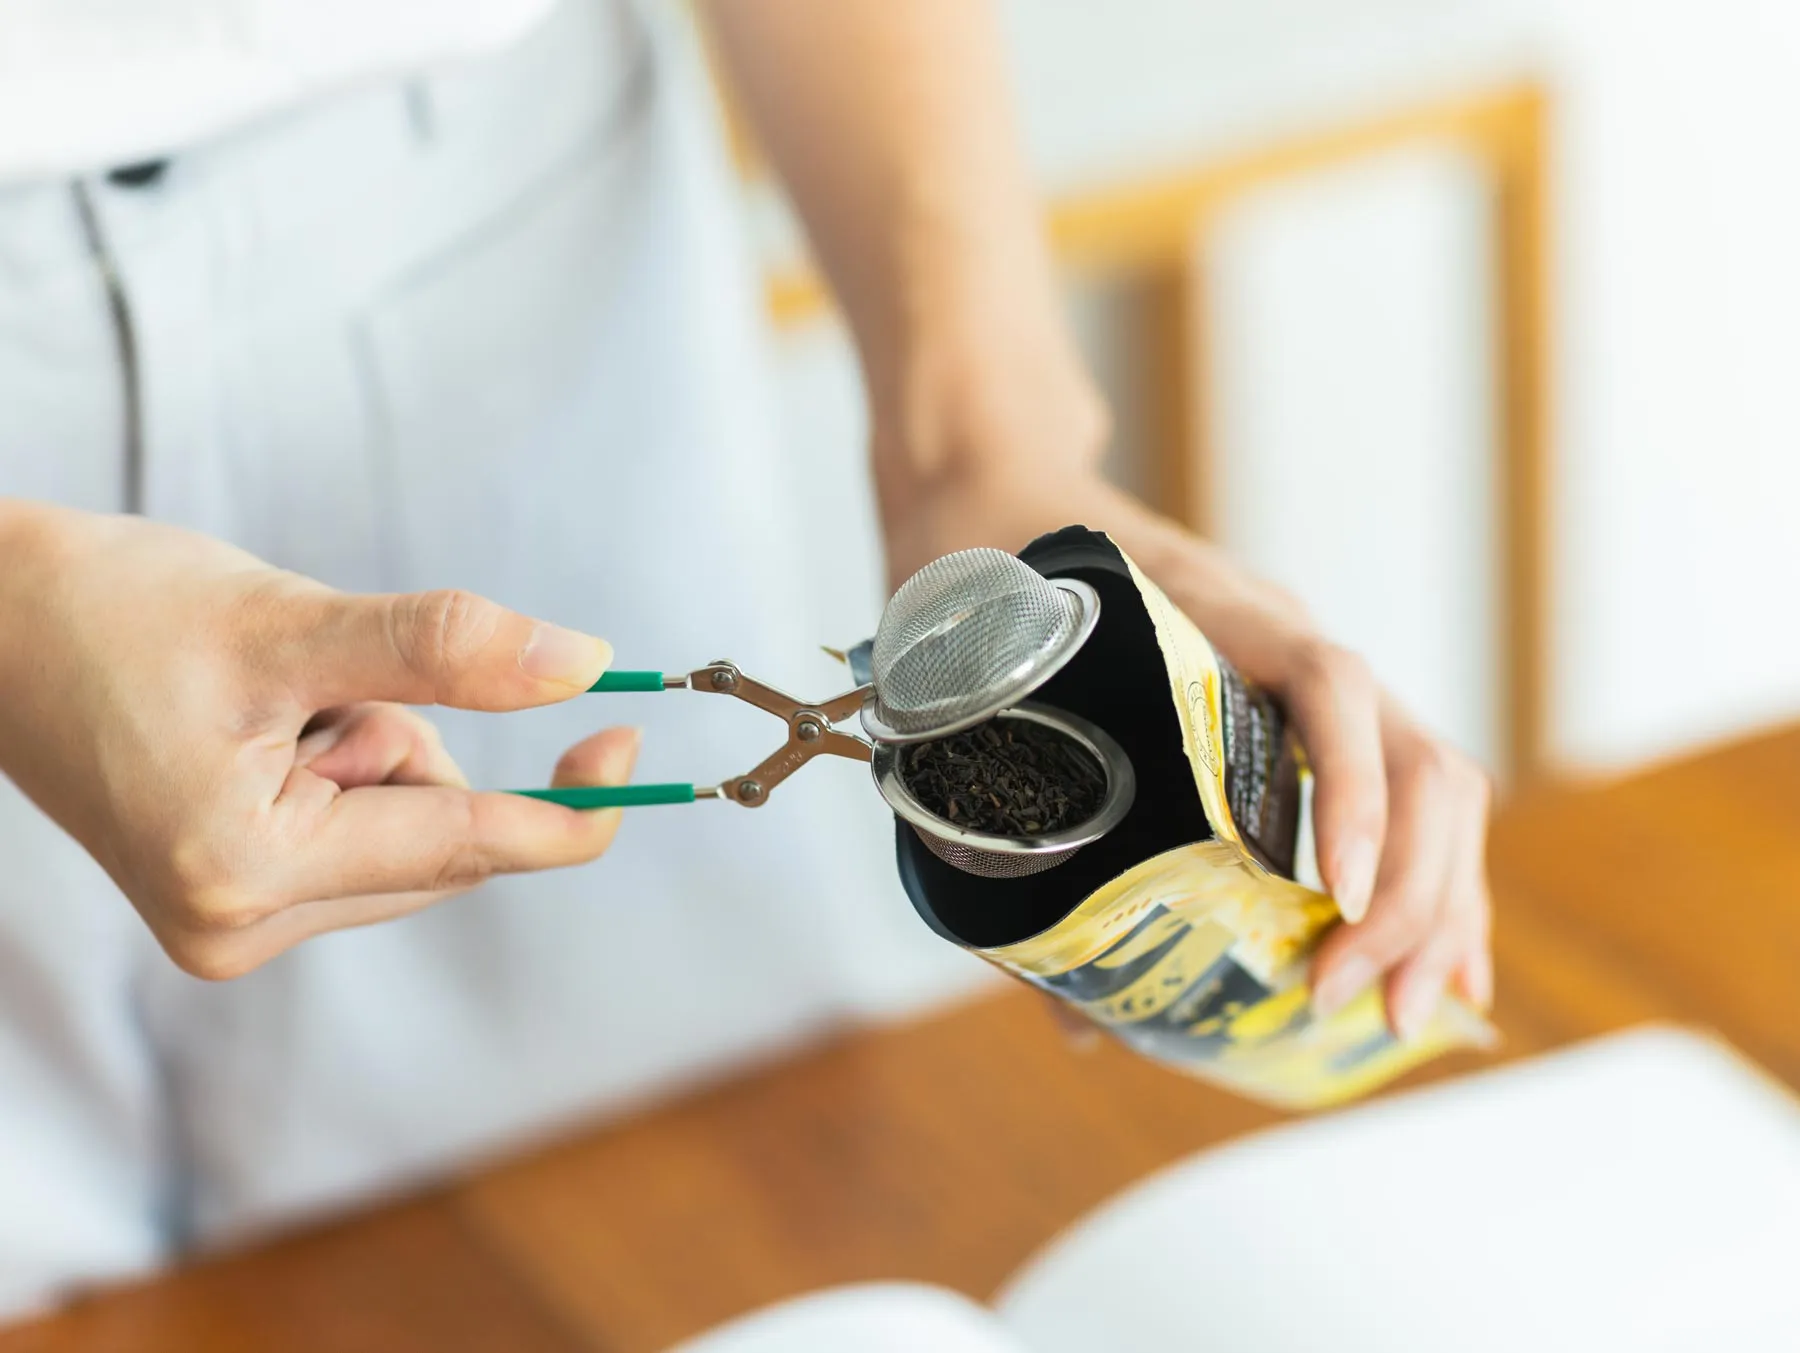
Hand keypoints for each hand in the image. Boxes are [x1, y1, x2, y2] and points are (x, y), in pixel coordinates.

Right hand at [0, 501, 636, 979]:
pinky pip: (361, 829)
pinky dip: (347, 762)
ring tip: (268, 696)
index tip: (634, 744)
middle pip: (442, 842)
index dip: (569, 803)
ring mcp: (233, 919)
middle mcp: (239, 925)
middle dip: (416, 743)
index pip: (466, 846)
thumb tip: (584, 666)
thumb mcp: (290, 619)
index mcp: (245, 873)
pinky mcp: (231, 892)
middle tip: (323, 678)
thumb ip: (445, 647)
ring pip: (407, 831)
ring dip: (378, 745)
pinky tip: (260, 722)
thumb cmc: (107, 609)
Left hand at [884, 467, 1493, 1039]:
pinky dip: (1434, 882)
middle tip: (1348, 1003)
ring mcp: (1313, 673)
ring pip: (1434, 780)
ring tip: (1403, 1013)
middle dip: (1408, 895)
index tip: (1336, 898)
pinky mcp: (1316, 711)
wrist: (999, 490)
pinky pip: (1410, 793)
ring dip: (1436, 902)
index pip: (1325, 681)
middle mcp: (1288, 638)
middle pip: (1412, 752)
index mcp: (1211, 612)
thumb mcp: (977, 686)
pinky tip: (1440, 968)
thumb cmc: (985, 588)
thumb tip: (1077, 1021)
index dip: (1351, 790)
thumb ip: (1013, 831)